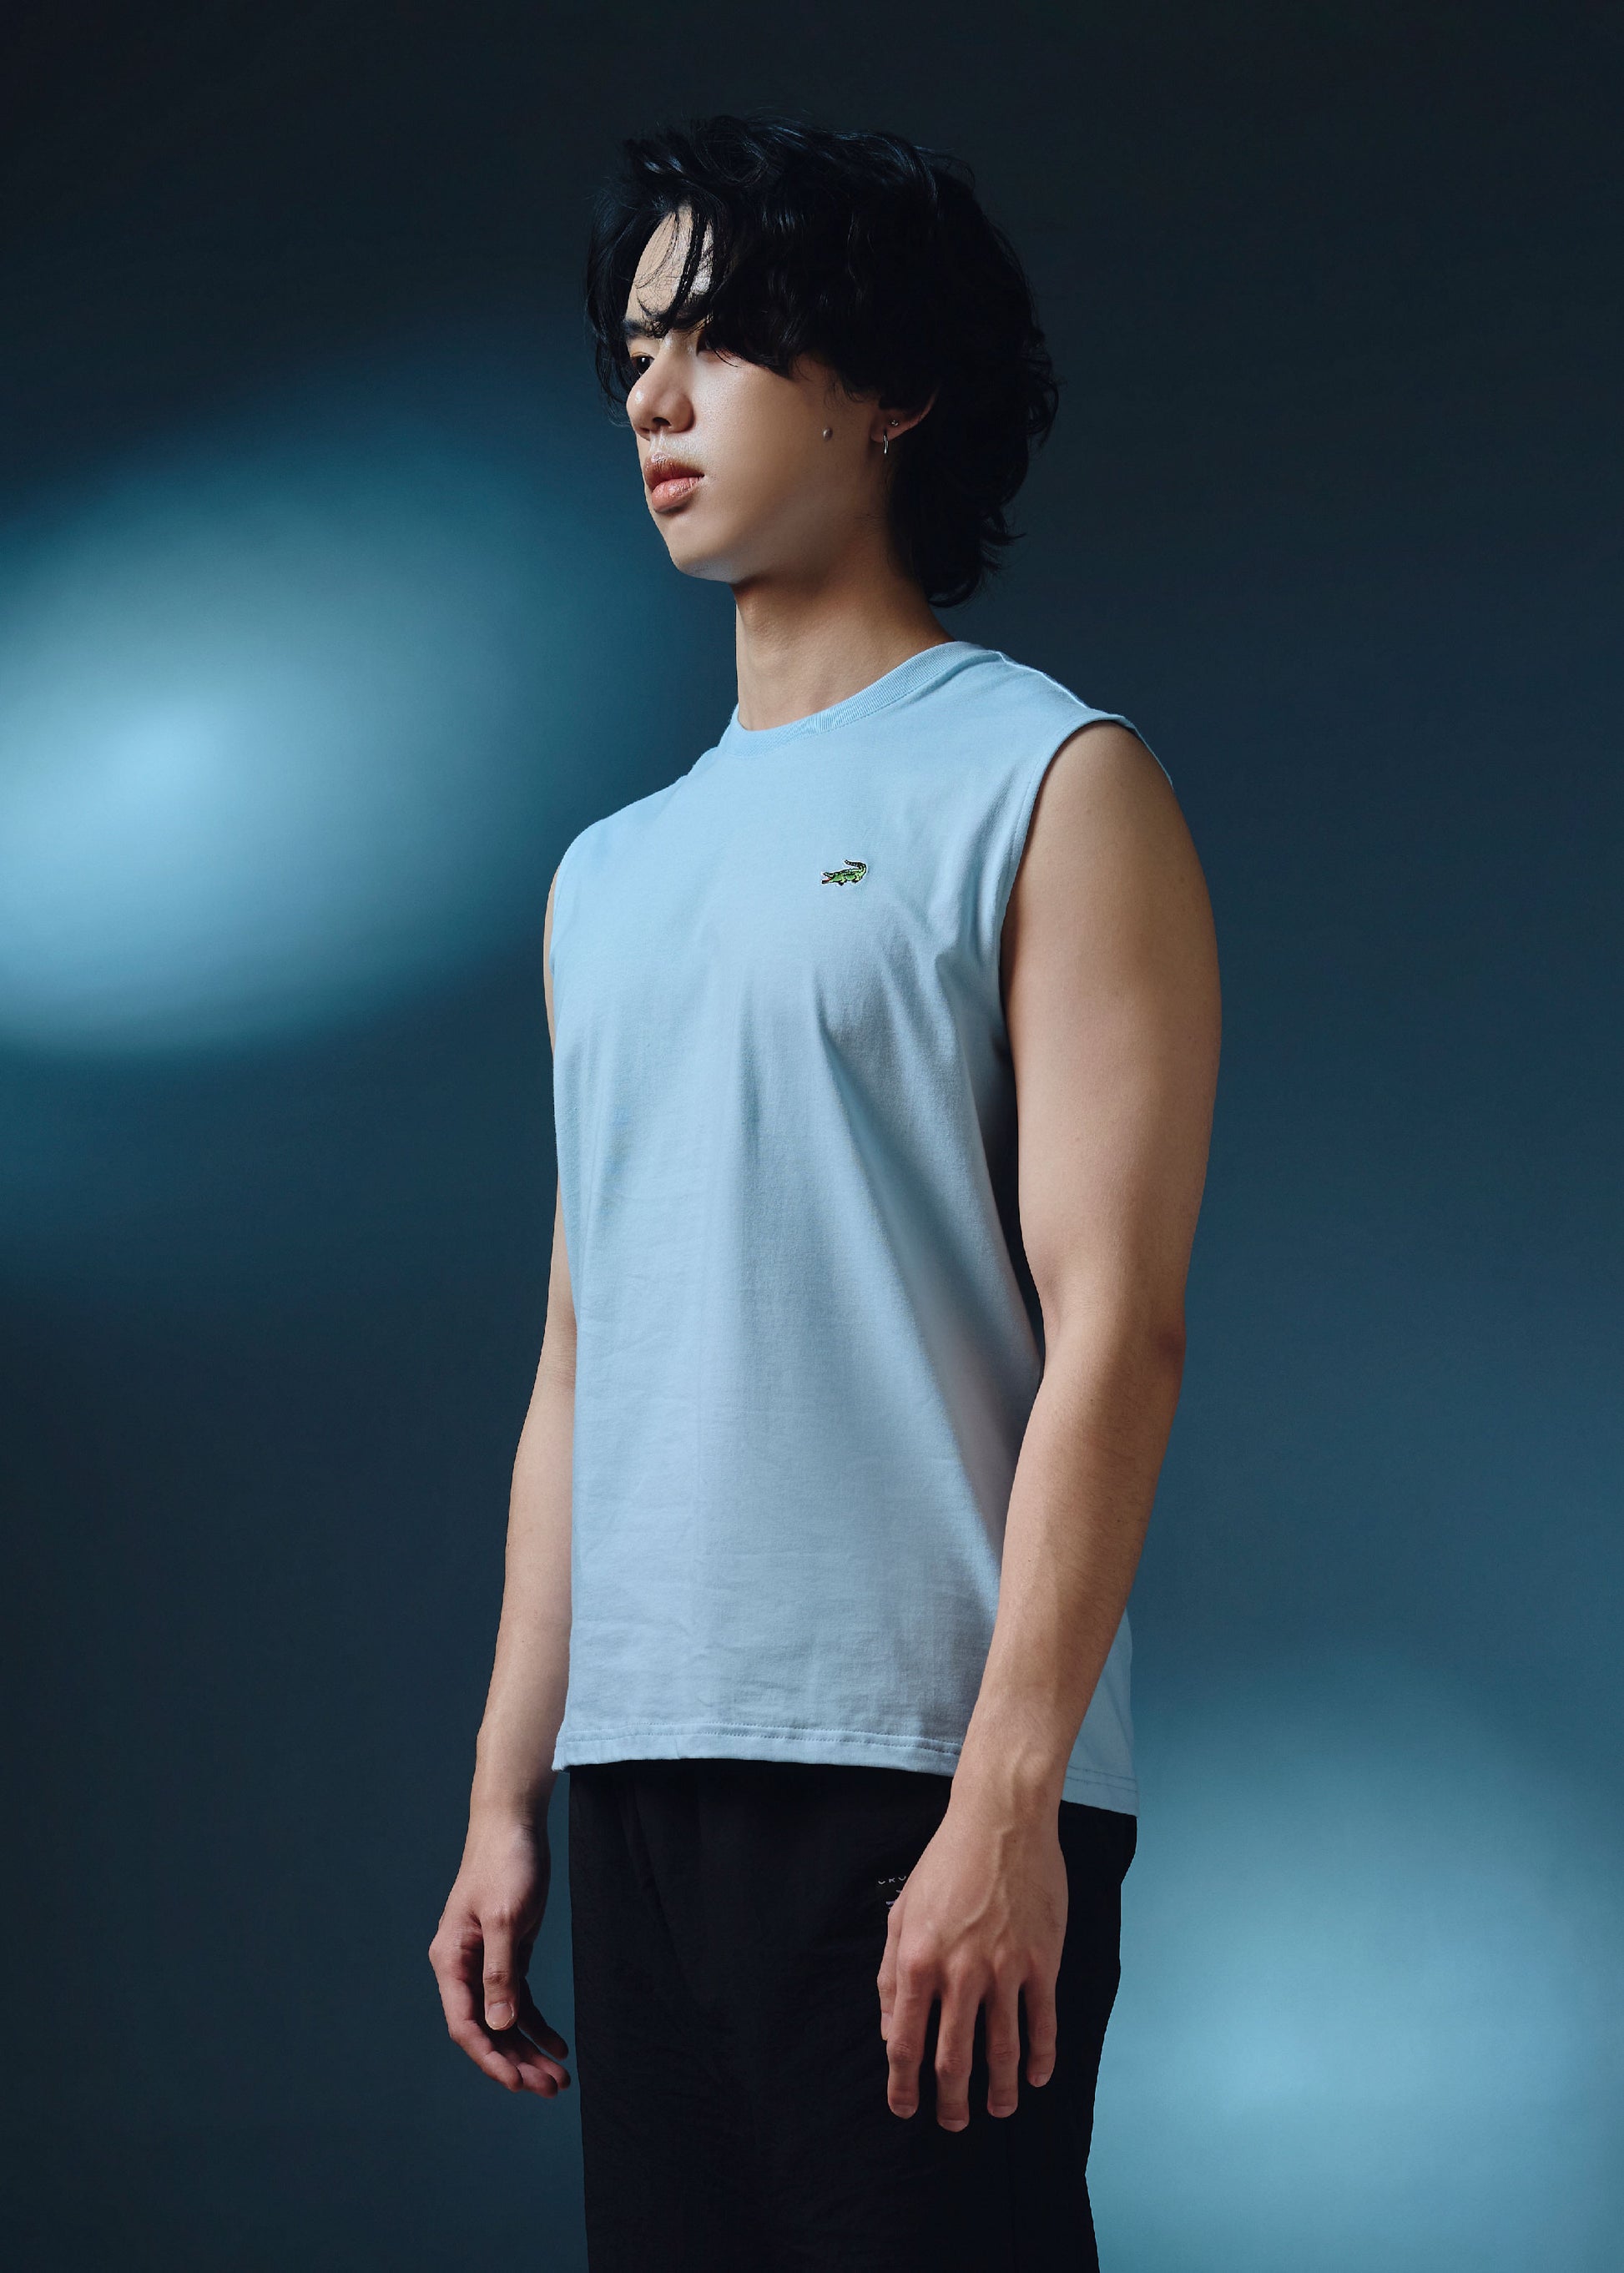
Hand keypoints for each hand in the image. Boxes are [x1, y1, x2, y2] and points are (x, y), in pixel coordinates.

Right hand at [429, 1811, 571, 2097]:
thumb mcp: (506, 1918)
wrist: (514, 1822)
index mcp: (451, 1960)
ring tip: (558, 2079)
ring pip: (504, 2020)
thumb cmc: (505, 1862)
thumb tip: (498, 2025)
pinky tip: (558, 2045)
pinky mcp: (509, 1954)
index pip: (466, 2024)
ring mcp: (486, 1963)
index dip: (490, 2058)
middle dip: (517, 2062)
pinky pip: (519, 2001)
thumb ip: (500, 1973)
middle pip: (487, 2030)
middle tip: (550, 2089)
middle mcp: (464, 1967)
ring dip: (529, 2050)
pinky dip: (536, 2024)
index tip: (518, 2082)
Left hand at [875, 1790, 1066, 2128]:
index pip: (906, 2042)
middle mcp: (960, 1972)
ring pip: (1002, 2050)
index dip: (904, 2085)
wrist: (1000, 1821)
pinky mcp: (1041, 1961)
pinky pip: (1043, 2022)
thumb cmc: (945, 1864)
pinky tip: (1036, 2076)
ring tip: (997, 2109)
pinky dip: (1041, 2057)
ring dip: (999, 2089)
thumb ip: (891, 1975)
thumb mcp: (902, 1913)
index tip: (905, 2108)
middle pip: (954, 2058)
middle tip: (953, 2122)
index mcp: (918, 1961)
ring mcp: (1005, 1969)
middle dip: (951, 2101)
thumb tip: (891, 2030)